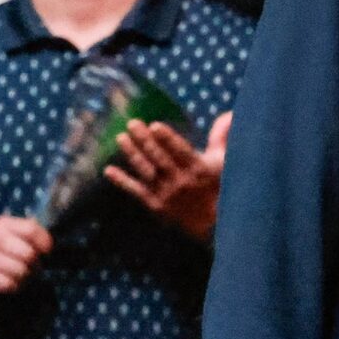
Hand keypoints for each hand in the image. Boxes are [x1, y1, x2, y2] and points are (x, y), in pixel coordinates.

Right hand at [0, 215, 51, 296]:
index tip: (46, 251)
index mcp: (3, 224)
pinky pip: (7, 284)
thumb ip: (30, 236)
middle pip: (27, 253)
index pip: (31, 229)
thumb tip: (47, 246)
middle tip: (32, 267)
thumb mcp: (12, 236)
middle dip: (35, 264)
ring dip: (24, 277)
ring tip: (21, 275)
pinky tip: (10, 282)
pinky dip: (13, 286)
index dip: (44, 242)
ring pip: (19, 270)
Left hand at [107, 114, 230, 238]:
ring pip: (147, 171)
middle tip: (132, 123)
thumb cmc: (219, 186)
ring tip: (121, 138)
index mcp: (199, 169)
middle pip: (160, 157)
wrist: (213, 225)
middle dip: (145, 139)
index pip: (181, 151)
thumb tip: (230, 114)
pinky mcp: (156, 205)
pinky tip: (109, 170)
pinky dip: (122, 181)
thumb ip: (223, 135)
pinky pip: (136, 191)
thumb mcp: (224, 160)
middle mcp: (182, 181)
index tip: (155, 126)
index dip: (167, 138)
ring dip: (132, 154)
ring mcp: (167, 194)